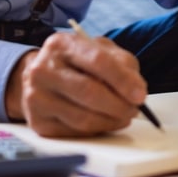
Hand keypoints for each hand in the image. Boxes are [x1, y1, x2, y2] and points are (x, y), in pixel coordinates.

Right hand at [4, 32, 146, 136]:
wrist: (40, 77)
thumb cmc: (75, 63)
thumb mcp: (98, 50)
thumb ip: (122, 63)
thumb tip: (137, 90)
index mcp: (61, 45)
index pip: (97, 61)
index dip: (122, 80)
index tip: (140, 95)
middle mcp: (43, 70)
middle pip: (89, 92)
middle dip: (119, 105)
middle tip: (134, 110)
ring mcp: (37, 97)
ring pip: (83, 118)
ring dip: (111, 121)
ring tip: (123, 116)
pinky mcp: (38, 122)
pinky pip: (75, 132)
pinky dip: (97, 130)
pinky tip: (104, 122)